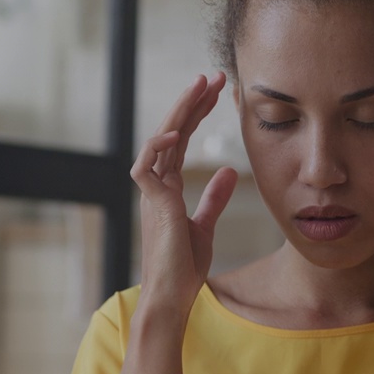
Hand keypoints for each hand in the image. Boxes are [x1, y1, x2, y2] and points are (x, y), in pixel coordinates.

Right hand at [132, 72, 238, 316]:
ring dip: (180, 111)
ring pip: (161, 140)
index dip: (197, 113)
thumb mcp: (205, 226)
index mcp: (167, 187)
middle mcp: (156, 185)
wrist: (172, 297)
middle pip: (172, 131)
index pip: (182, 139)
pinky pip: (146, 166)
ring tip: (199, 86)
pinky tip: (178, 131)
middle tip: (212, 75)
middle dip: (192, 102)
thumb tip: (227, 171)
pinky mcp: (150, 205)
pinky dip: (159, 146)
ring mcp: (151, 193)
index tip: (216, 91)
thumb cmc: (184, 268)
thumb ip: (213, 198)